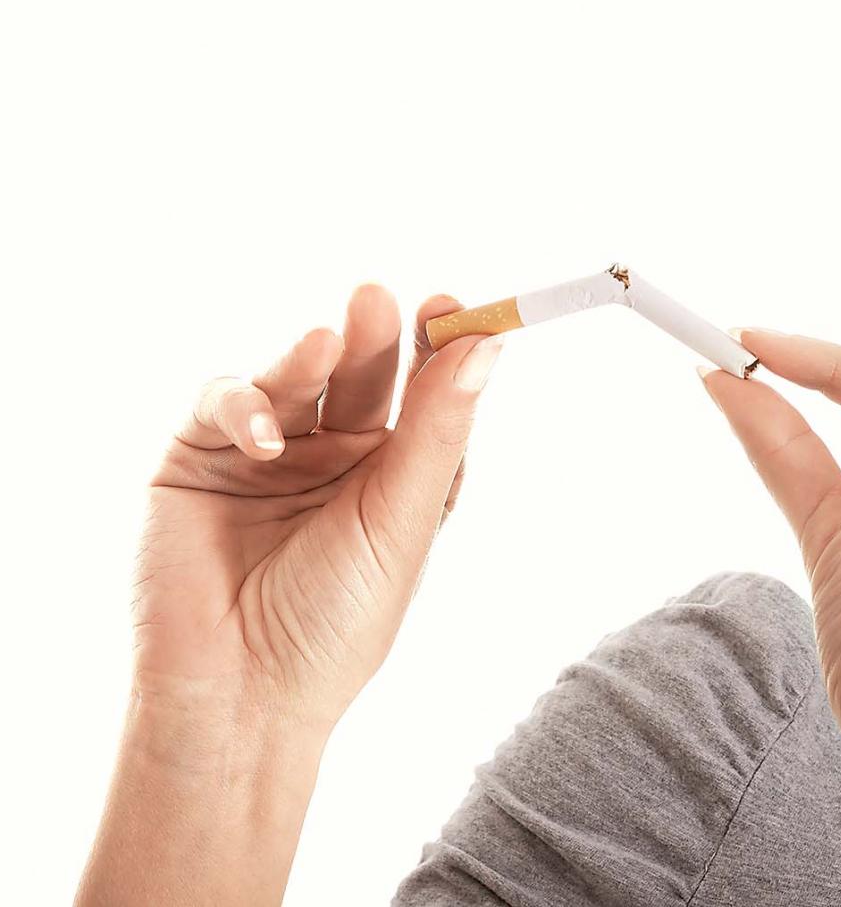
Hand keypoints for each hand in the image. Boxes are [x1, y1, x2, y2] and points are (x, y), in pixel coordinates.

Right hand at [132, 283, 501, 730]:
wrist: (240, 698)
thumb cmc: (336, 624)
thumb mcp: (400, 523)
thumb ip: (436, 433)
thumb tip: (486, 347)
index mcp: (392, 472)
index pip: (421, 393)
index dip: (436, 347)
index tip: (453, 307)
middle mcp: (331, 456)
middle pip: (362, 375)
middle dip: (375, 337)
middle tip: (382, 300)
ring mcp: (264, 455)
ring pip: (293, 378)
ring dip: (311, 356)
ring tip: (327, 342)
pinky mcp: (198, 461)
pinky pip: (224, 405)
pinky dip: (244, 405)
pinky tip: (266, 440)